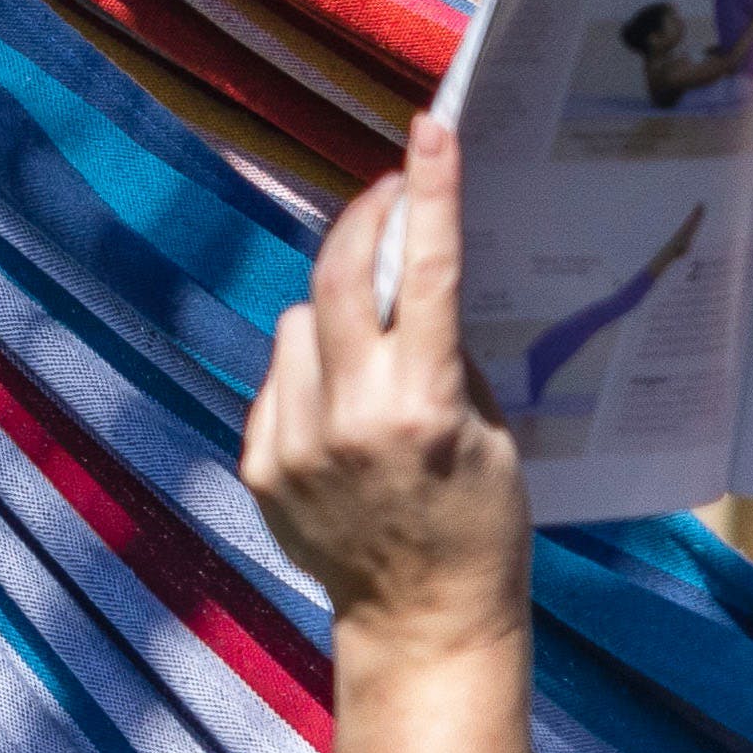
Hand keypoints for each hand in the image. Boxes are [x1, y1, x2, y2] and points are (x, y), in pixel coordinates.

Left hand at [252, 129, 539, 752]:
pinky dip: (307, 374)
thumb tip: (419, 284)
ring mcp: (294, 441)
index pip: (428, 275)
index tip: (429, 131)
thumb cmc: (479, 526)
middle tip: (386, 192)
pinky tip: (341, 410)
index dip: (429, 194)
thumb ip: (450, 361)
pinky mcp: (259, 463)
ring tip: (373, 347)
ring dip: (334, 312)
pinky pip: (277, 380)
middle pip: (339, 274)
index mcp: (425, 406)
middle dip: (363, 219)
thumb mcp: (494, 437)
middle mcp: (350, 417)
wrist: (420, 621)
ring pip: (299, 323)